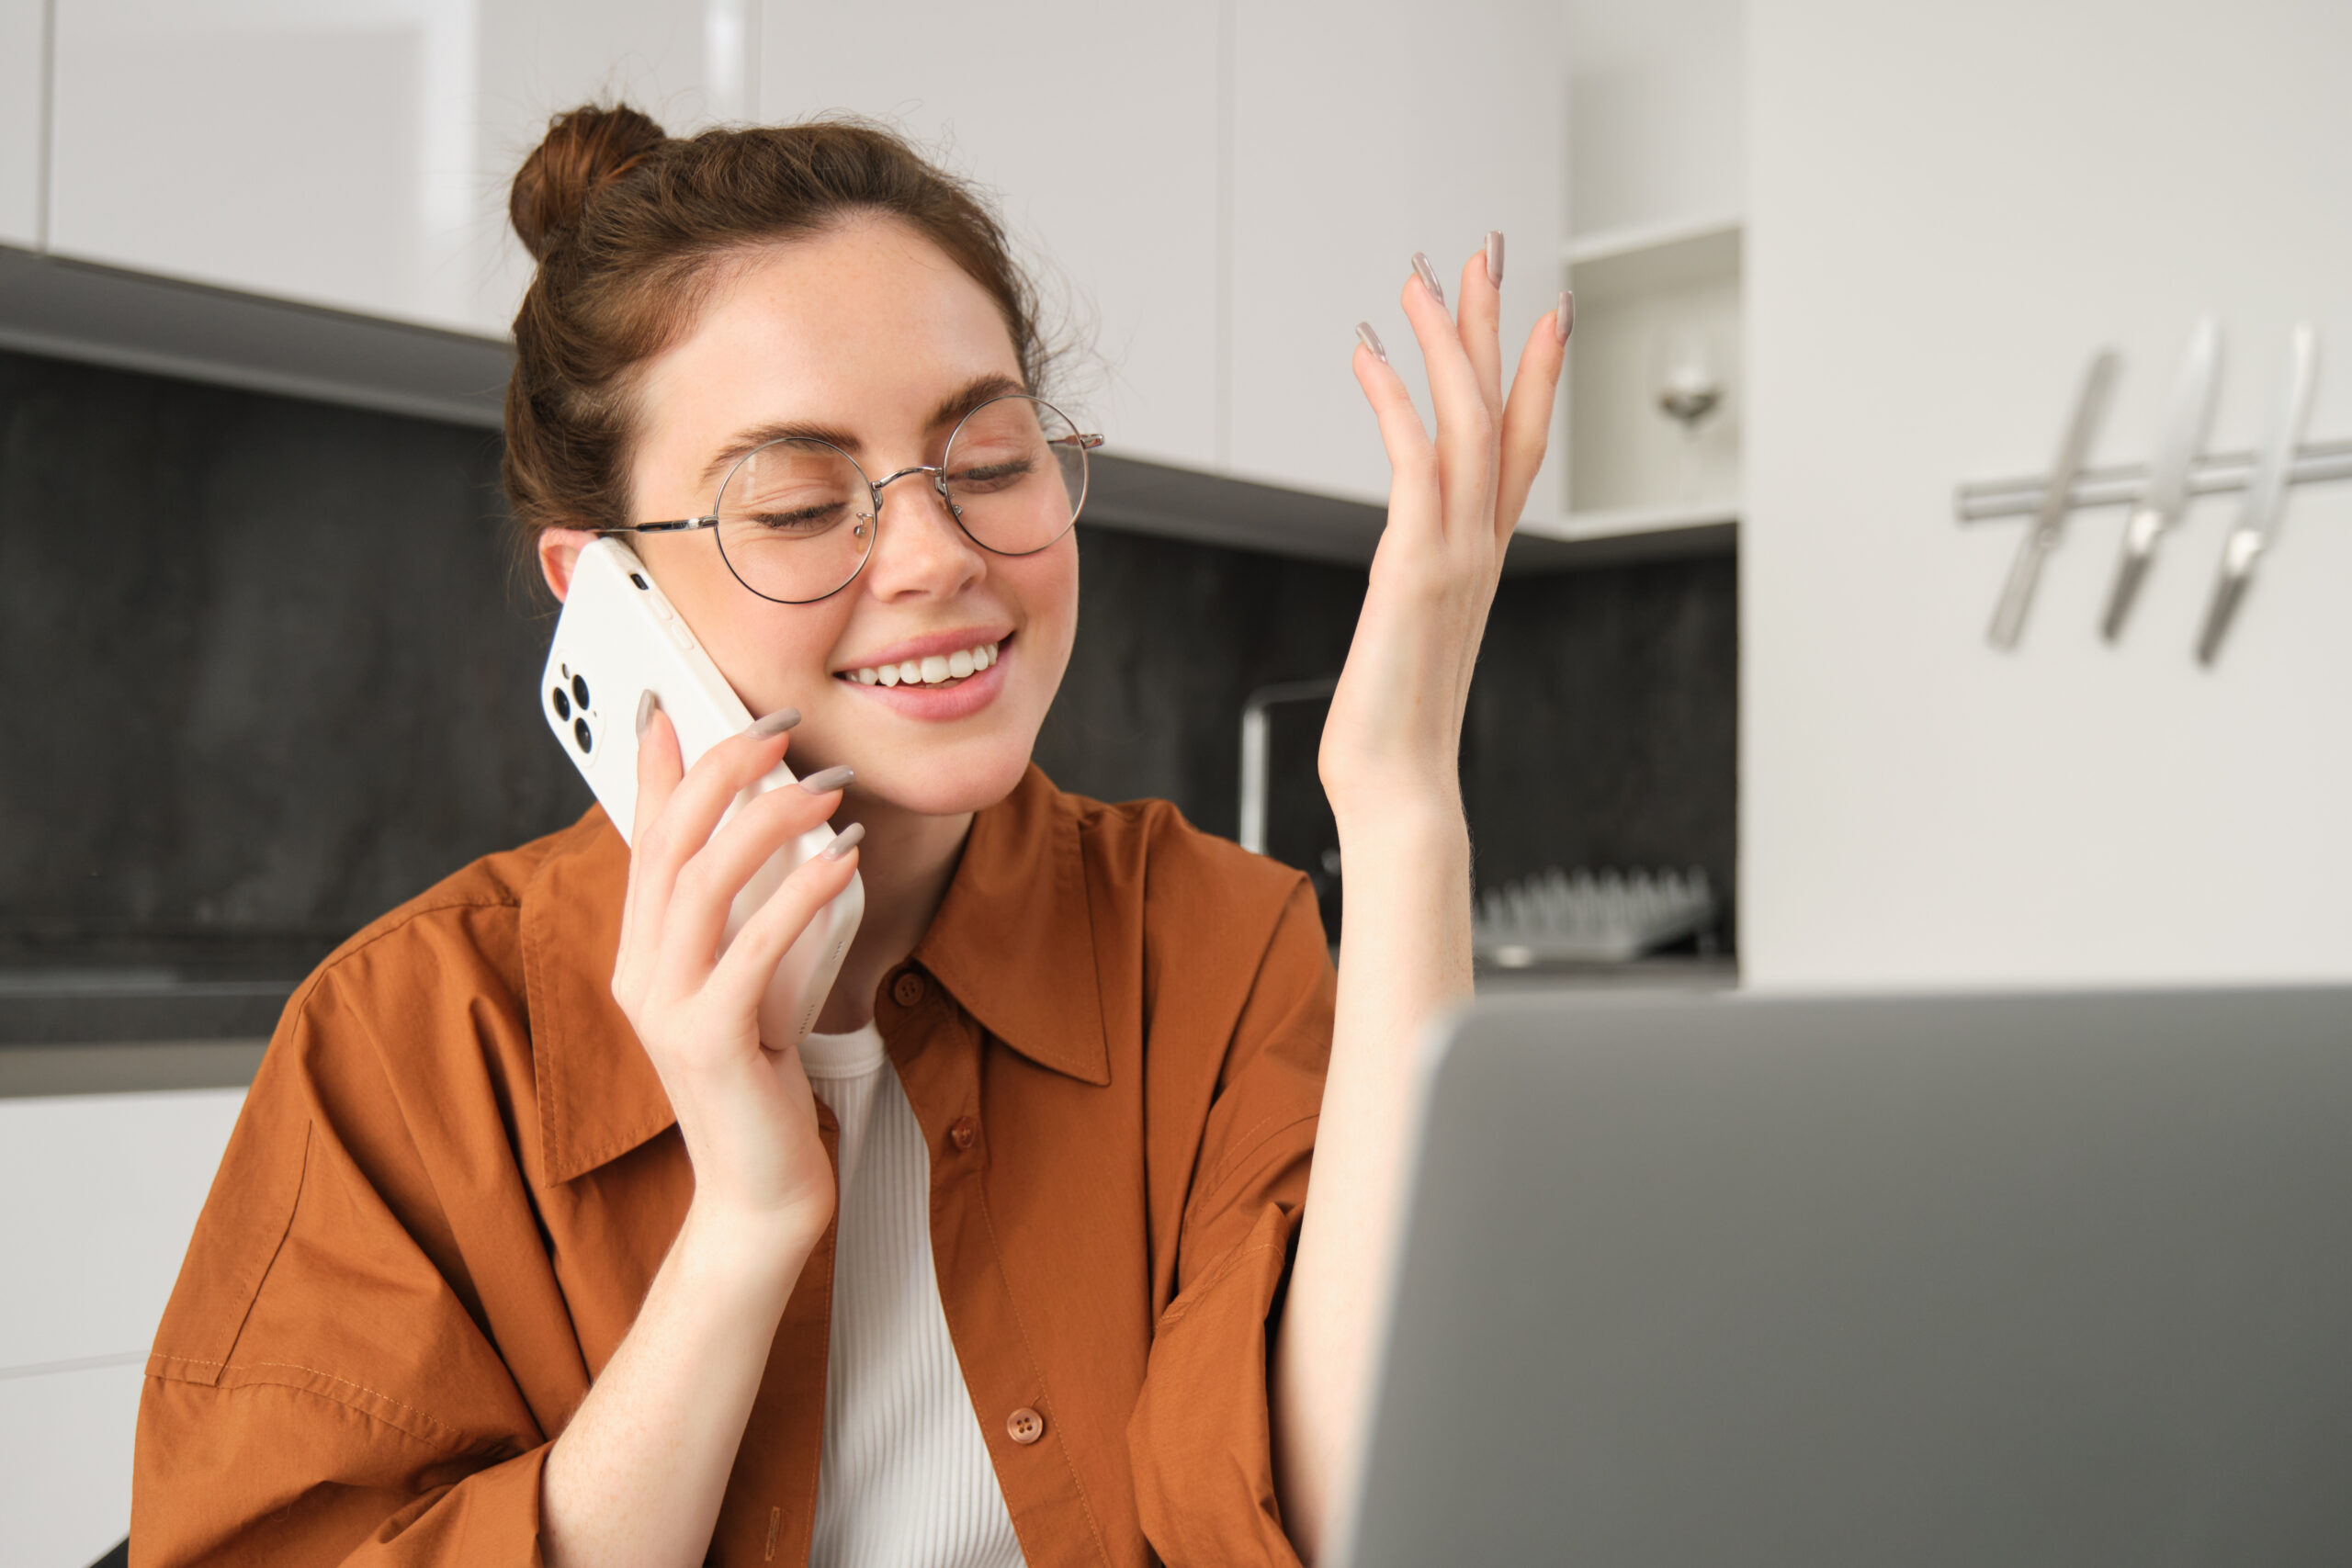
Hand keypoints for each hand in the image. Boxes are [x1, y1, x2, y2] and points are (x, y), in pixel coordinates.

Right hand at [609, 704, 860, 1246]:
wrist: (761, 1194)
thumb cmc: (766, 1081)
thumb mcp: (749, 980)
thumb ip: (740, 912)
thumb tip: (763, 830)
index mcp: (640, 953)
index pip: (641, 836)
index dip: (659, 765)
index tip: (680, 699)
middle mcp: (639, 973)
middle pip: (667, 840)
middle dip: (722, 769)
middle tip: (781, 727)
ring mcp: (666, 1009)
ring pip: (703, 880)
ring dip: (770, 820)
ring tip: (830, 789)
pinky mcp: (711, 1040)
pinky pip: (753, 945)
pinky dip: (800, 892)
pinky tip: (844, 861)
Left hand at [1319, 241, 1566, 820]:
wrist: (1401, 793)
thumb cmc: (1393, 738)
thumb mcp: (1408, 648)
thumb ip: (1416, 602)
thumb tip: (1405, 589)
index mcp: (1482, 561)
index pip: (1521, 449)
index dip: (1535, 376)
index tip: (1539, 313)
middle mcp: (1482, 548)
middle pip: (1507, 414)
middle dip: (1497, 328)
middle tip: (1486, 253)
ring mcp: (1458, 555)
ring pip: (1473, 422)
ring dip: (1450, 342)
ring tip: (1425, 276)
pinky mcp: (1419, 568)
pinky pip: (1417, 462)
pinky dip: (1397, 400)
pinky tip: (1371, 353)